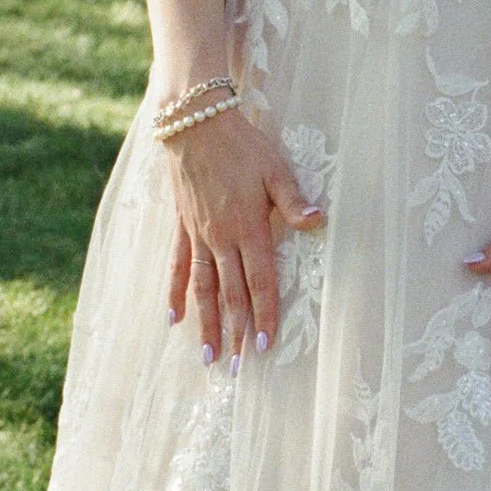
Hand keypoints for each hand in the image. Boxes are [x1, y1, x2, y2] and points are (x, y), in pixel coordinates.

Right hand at [164, 110, 324, 364]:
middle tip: (236, 368)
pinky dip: (175, 293)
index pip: (259, 281)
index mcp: (248, 228)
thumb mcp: (276, 169)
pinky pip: (177, 266)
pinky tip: (172, 318)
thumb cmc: (241, 144)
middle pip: (230, 294)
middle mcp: (221, 238)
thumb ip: (294, 201)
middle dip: (235, 332)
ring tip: (206, 356)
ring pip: (202, 288)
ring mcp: (198, 235)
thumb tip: (318, 222)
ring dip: (205, 324)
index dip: (263, 314)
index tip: (264, 345)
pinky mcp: (181, 226)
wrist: (193, 122)